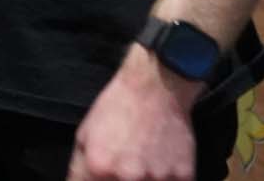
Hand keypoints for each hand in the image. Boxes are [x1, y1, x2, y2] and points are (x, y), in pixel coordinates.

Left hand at [68, 46, 200, 180]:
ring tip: (144, 161)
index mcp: (99, 168)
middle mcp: (128, 178)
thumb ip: (79, 169)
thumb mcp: (85, 135)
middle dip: (120, 180)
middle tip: (128, 163)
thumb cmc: (116, 109)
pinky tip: (162, 165)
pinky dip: (167, 180)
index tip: (105, 175)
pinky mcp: (184, 177)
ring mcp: (158, 180)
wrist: (155, 91)